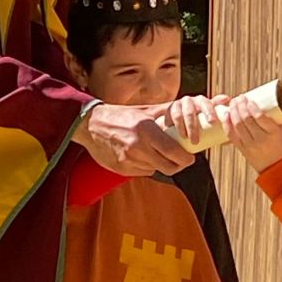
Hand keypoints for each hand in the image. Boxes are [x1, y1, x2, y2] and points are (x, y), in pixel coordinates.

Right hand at [72, 103, 193, 176]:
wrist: (91, 125)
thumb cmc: (120, 116)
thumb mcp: (145, 110)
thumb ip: (166, 113)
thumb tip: (188, 114)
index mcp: (146, 130)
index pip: (174, 152)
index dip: (186, 158)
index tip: (190, 157)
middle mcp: (137, 147)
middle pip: (169, 167)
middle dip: (178, 165)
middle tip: (180, 159)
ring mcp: (128, 160)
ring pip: (156, 170)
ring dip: (160, 163)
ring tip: (154, 151)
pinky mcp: (121, 170)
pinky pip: (142, 172)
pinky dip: (146, 165)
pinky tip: (140, 154)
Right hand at [162, 93, 229, 148]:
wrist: (179, 118)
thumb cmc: (199, 120)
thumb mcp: (209, 118)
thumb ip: (221, 119)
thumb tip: (234, 126)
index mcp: (202, 102)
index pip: (207, 103)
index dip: (209, 111)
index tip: (212, 122)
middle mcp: (189, 101)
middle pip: (191, 110)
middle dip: (193, 126)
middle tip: (196, 141)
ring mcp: (178, 105)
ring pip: (179, 114)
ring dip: (182, 127)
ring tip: (185, 139)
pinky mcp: (167, 110)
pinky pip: (168, 116)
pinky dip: (169, 123)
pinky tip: (170, 130)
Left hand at [222, 94, 281, 172]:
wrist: (276, 167)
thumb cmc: (281, 146)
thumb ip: (277, 116)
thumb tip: (271, 99)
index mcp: (273, 132)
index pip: (259, 116)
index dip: (251, 106)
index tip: (249, 99)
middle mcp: (260, 139)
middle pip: (246, 119)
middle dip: (241, 105)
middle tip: (240, 98)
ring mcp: (250, 145)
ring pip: (237, 125)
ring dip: (233, 111)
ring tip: (234, 103)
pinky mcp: (242, 149)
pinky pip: (231, 135)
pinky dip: (227, 123)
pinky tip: (226, 115)